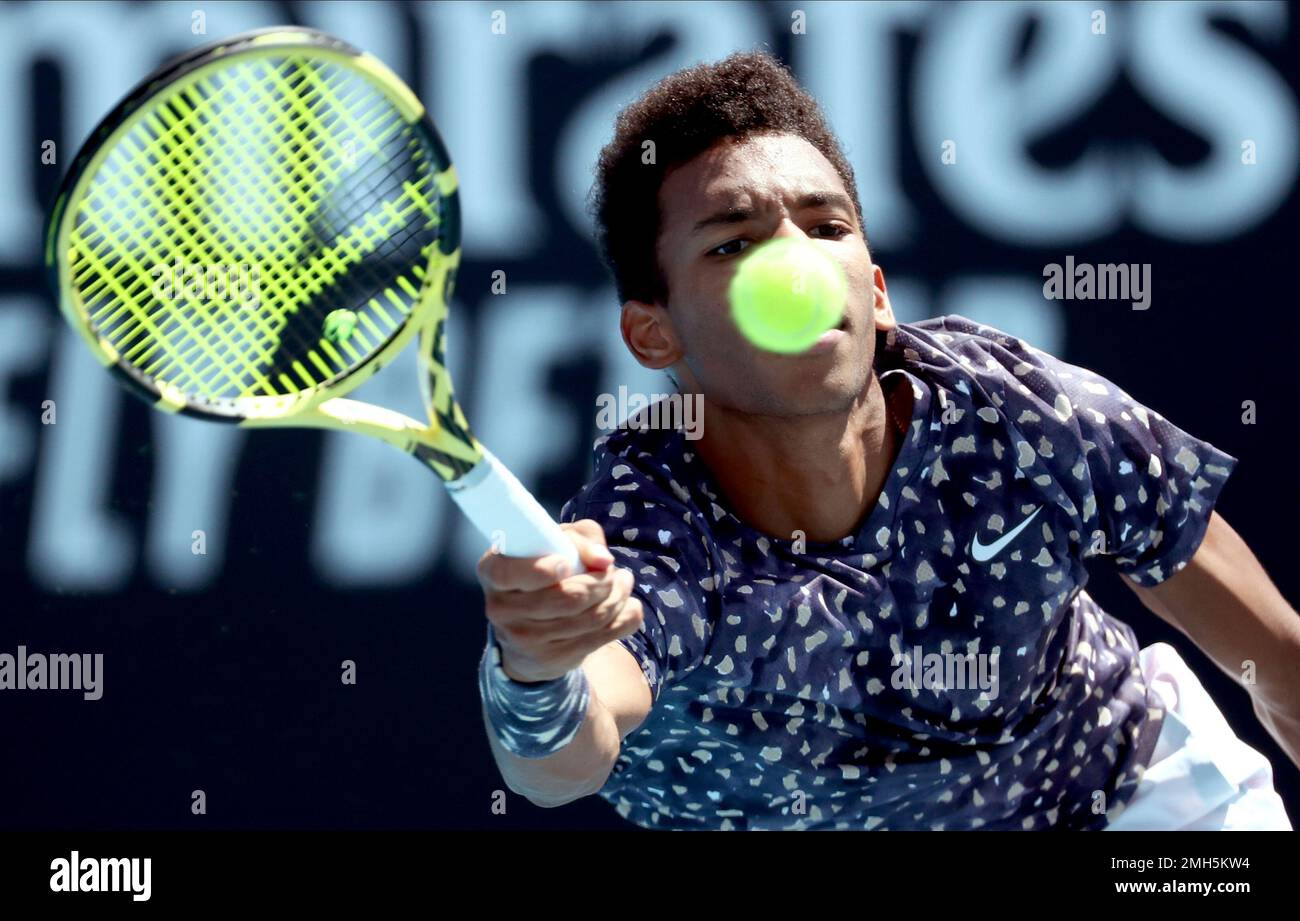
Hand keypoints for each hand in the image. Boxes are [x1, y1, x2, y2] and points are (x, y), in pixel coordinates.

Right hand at [477, 519, 643, 682]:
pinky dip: (625, 616)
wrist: (528, 633)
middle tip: (612, 570)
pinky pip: (605, 636)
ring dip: (618, 595)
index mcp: (493, 573)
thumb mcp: (552, 544)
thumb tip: (603, 560)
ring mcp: (526, 640)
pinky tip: (627, 605)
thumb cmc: (542, 572)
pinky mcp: (553, 660)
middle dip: (602, 581)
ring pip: (592, 617)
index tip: (565, 564)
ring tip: (624, 582)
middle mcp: (502, 610)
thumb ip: (578, 539)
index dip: (541, 570)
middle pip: (568, 597)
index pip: (508, 574)